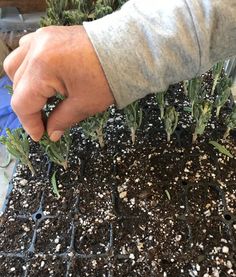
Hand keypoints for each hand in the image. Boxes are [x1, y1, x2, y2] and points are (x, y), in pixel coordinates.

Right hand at [3, 25, 114, 140]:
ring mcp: (41, 38)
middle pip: (17, 86)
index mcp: (44, 67)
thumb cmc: (110, 76)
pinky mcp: (48, 35)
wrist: (127, 50)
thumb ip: (61, 120)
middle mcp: (36, 49)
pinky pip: (26, 52)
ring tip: (42, 101)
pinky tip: (43, 80)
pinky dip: (29, 68)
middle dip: (29, 108)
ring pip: (15, 66)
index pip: (23, 102)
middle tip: (44, 123)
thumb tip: (51, 132)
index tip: (40, 136)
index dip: (29, 124)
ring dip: (24, 87)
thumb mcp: (84, 105)